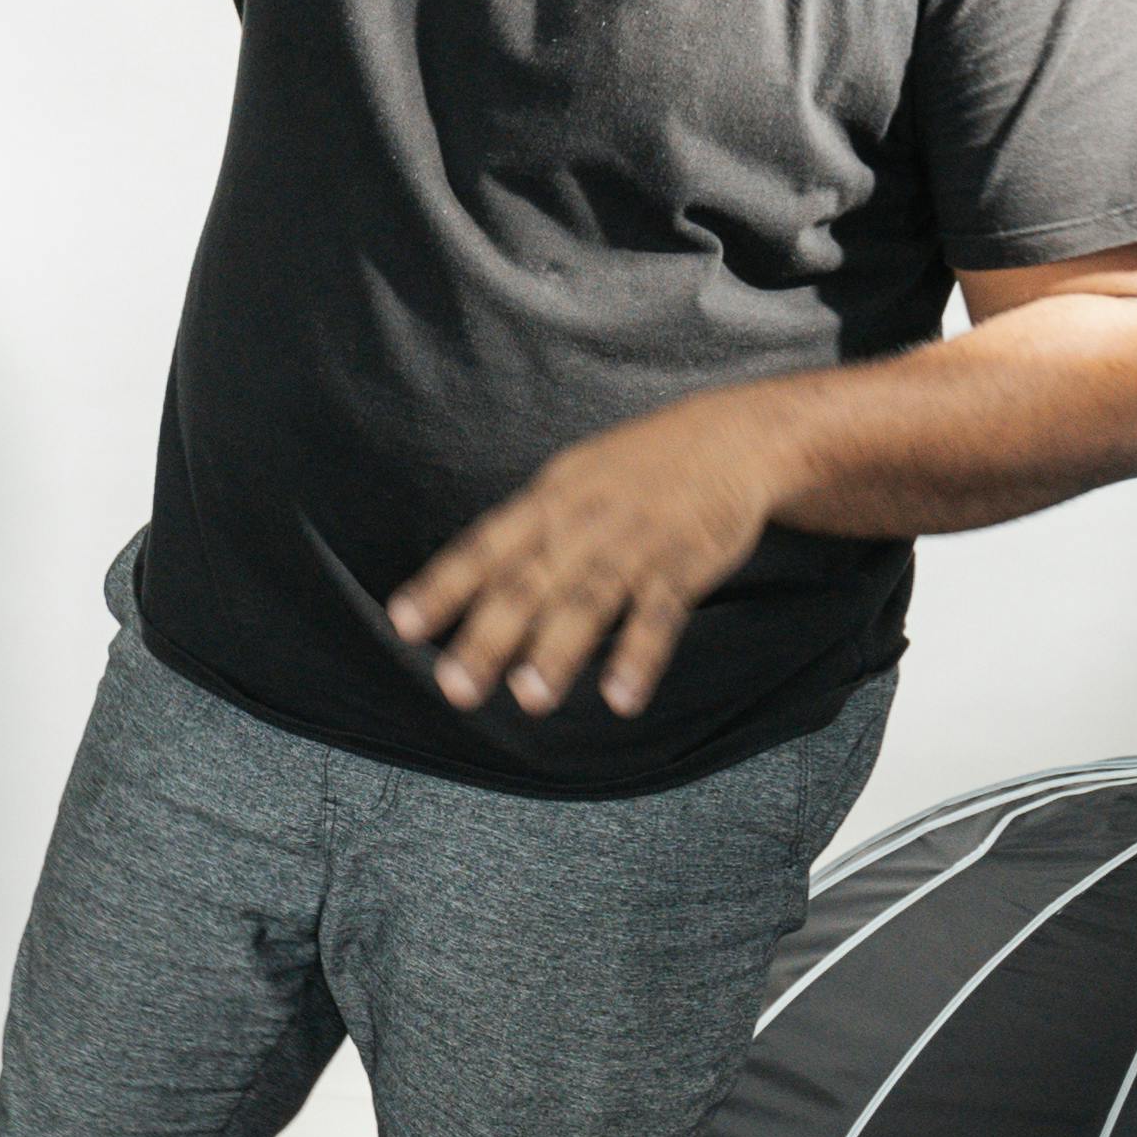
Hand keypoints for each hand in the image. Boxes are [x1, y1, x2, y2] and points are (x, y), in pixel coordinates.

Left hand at [387, 401, 787, 721]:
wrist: (734, 437)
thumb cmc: (638, 469)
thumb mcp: (573, 481)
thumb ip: (527, 532)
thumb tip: (470, 584)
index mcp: (548, 501)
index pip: (483, 546)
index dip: (442, 584)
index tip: (402, 623)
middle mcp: (582, 521)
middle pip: (527, 583)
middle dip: (488, 637)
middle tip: (454, 689)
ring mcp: (635, 541)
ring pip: (588, 599)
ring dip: (558, 651)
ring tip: (529, 699)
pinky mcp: (685, 562)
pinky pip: (660, 614)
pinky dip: (640, 656)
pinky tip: (620, 699)